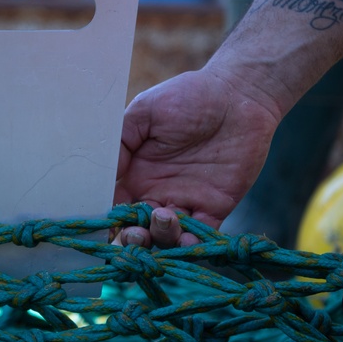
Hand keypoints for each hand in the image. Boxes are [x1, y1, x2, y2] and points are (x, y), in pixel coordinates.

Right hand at [113, 68, 279, 247]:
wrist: (238, 95)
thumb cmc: (189, 96)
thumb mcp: (145, 111)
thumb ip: (121, 140)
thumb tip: (105, 175)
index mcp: (136, 172)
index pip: (114, 204)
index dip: (107, 217)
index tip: (104, 223)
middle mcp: (157, 192)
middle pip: (137, 230)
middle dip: (132, 239)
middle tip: (134, 233)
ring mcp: (185, 202)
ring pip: (166, 238)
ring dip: (159, 239)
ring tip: (164, 218)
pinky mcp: (214, 208)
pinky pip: (200, 237)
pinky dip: (190, 245)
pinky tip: (186, 237)